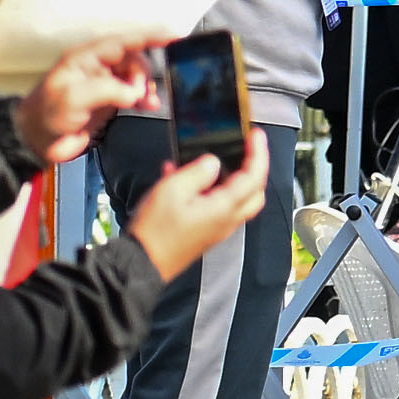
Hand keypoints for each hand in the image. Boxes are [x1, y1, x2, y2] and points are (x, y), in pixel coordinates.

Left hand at [27, 42, 152, 163]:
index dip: (150, 37)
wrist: (37, 142)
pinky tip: (148, 106)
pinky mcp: (108, 99)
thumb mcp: (74, 99)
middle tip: (141, 93)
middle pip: (134, 59)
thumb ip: (107, 90)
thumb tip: (135, 92)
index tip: (175, 36)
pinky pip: (134, 92)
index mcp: (84, 58)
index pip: (123, 42)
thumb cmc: (45, 116)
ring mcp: (103, 83)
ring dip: (146, 87)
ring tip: (148, 102)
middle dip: (144, 74)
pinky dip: (144, 97)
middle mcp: (96, 67)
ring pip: (136, 75)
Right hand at [125, 132, 264, 280]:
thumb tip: (214, 162)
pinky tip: (183, 178)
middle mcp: (227, 220)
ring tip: (211, 160)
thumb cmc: (155, 230)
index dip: (258, 153)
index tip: (256, 135)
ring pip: (235, 199)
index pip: (254, 177)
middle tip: (244, 149)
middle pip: (254, 191)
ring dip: (230, 178)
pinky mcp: (203, 232)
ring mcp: (216, 228)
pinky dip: (208, 190)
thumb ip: (196, 173)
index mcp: (225, 208)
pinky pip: (214, 206)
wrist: (140, 263)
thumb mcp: (171, 191)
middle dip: (254, 168)